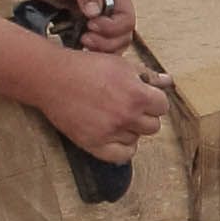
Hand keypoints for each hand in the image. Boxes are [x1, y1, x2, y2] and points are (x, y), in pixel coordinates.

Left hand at [24, 0, 134, 51]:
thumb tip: (95, 12)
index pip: (127, 18)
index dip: (112, 27)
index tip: (91, 24)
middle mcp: (111, 8)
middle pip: (124, 36)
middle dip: (107, 41)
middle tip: (85, 38)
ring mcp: (100, 20)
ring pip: (114, 45)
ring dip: (101, 49)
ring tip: (82, 42)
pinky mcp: (86, 30)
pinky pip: (98, 48)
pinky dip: (92, 53)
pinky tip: (79, 47)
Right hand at [42, 47, 172, 162]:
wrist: (53, 78)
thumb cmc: (85, 67)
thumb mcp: (120, 64)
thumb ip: (146, 76)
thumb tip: (167, 80)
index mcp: (136, 95)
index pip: (162, 107)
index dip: (154, 101)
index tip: (144, 98)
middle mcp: (126, 116)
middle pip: (153, 126)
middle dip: (144, 116)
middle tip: (128, 107)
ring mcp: (110, 132)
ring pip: (136, 139)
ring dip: (130, 130)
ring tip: (115, 117)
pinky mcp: (94, 144)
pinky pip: (122, 155)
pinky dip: (123, 148)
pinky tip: (116, 136)